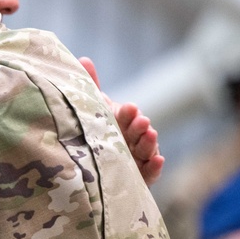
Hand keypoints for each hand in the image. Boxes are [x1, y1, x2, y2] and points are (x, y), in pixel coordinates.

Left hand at [79, 57, 163, 185]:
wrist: (81, 170)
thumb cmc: (91, 132)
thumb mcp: (91, 110)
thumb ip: (89, 86)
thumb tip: (83, 59)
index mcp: (119, 123)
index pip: (126, 116)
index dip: (128, 113)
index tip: (129, 108)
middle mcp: (130, 140)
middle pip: (138, 133)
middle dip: (140, 126)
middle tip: (140, 121)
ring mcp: (135, 159)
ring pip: (146, 151)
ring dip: (150, 142)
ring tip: (150, 135)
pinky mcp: (137, 179)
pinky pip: (148, 174)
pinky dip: (155, 167)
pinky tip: (158, 160)